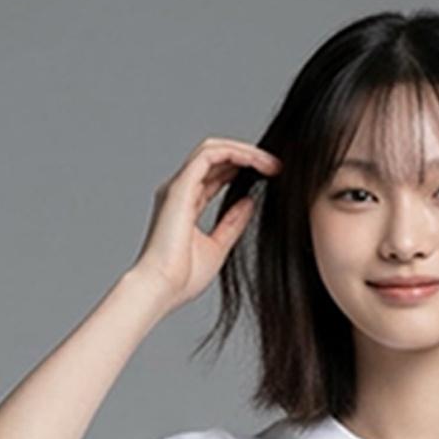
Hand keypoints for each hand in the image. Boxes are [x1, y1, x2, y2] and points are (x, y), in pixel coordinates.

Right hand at [128, 135, 281, 312]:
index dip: (243, 169)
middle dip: (247, 156)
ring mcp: (178, 186)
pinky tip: (256, 162)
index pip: (216, 174)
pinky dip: (234, 153)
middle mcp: (180, 190)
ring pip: (213, 150)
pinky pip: (209, 156)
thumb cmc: (181, 278)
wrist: (161, 289)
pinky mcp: (180, 187)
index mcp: (186, 204)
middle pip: (216, 157)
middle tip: (277, 166)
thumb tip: (249, 202)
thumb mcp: (218, 247)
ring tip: (271, 162)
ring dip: (244, 151)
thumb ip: (233, 223)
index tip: (271, 176)